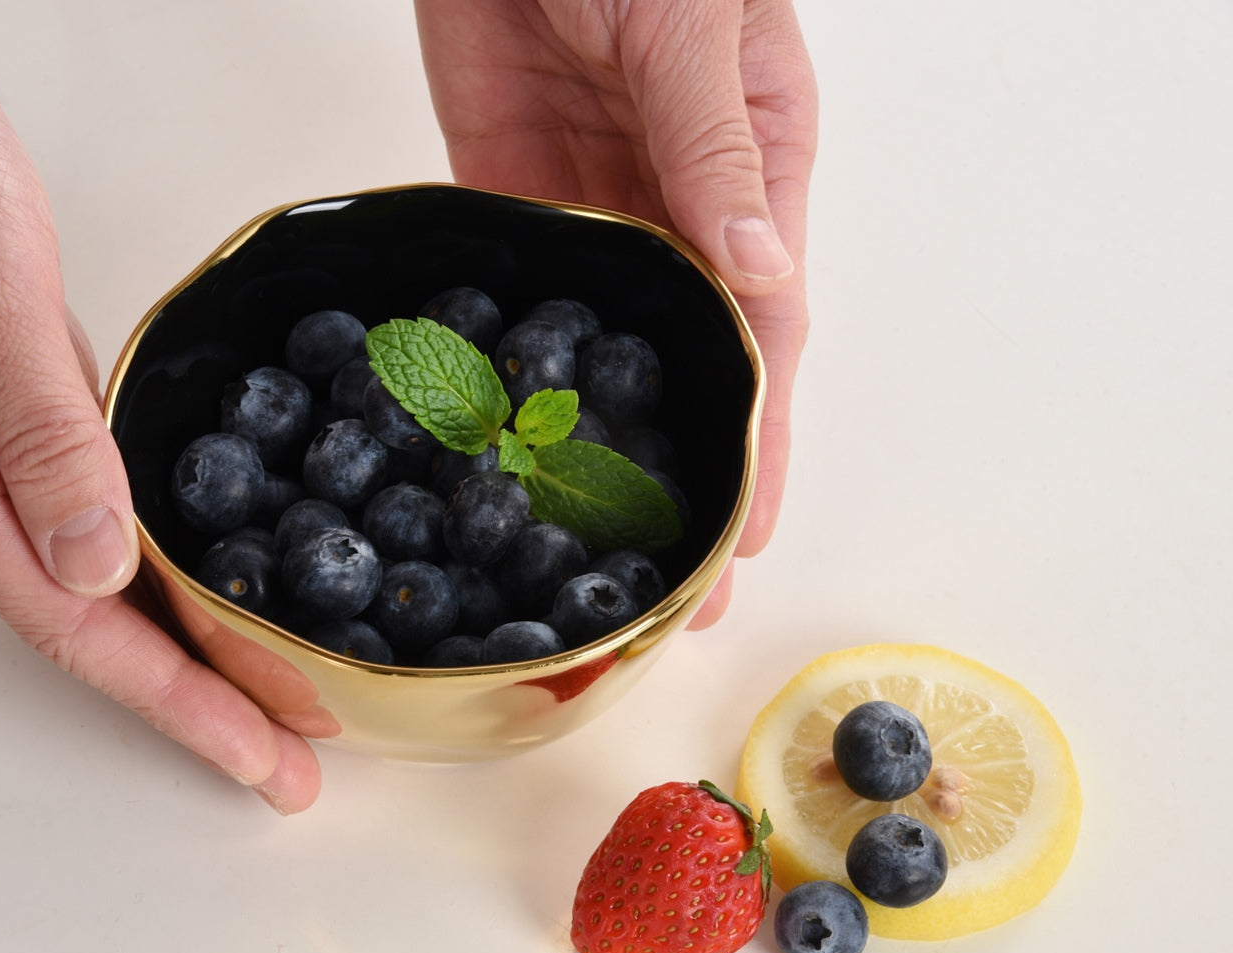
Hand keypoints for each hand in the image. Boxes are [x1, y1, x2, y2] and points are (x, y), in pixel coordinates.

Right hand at [0, 0, 324, 811]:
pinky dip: (148, 547)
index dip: (173, 699)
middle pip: (81, 615)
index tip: (259, 757)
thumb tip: (101, 567)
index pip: (69, 620)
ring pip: (85, 563)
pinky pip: (84, 493)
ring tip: (263, 694)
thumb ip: (46, 432)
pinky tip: (201, 572)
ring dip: (175, 634)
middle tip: (287, 761)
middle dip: (189, 694)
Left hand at [414, 0, 817, 625]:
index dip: (759, 446)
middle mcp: (675, 208)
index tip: (745, 541)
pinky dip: (505, 360)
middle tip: (664, 592)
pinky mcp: (506, 179)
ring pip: (594, 347)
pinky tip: (494, 432)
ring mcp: (589, 201)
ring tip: (578, 545)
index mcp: (752, 176)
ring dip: (586, 444)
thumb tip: (763, 279)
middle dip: (678, 478)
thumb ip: (718, 160)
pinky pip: (512, 284)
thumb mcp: (696, 38)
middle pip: (682, 366)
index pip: (764, 336)